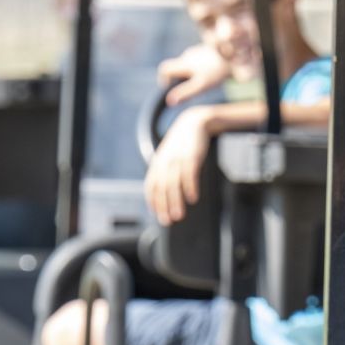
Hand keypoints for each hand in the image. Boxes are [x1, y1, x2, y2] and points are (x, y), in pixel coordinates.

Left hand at [143, 107, 213, 224]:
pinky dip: (190, 188)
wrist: (193, 123)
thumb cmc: (182, 144)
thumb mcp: (169, 156)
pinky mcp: (191, 156)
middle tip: (169, 221)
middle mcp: (165, 162)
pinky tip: (193, 199)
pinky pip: (189, 174)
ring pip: (174, 184)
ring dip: (176, 202)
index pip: (151, 187)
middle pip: (162, 188)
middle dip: (164, 206)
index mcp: (158, 164)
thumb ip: (164, 172)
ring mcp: (177, 158)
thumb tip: (165, 194)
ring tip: (179, 216)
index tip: (159, 216)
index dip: (154, 202)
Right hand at [157, 44, 230, 105]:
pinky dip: (198, 69)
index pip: (164, 69)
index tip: (171, 89)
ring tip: (203, 81)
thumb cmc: (218, 72)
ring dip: (189, 74)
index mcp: (183, 63)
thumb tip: (169, 101)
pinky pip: (196, 61)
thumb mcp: (201, 85)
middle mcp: (188, 55)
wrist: (236, 57)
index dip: (164, 80)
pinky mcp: (205, 51)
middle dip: (179, 79)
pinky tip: (210, 74)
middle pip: (175, 68)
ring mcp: (196, 52)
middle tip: (191, 88)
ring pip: (186, 65)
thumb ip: (185, 93)